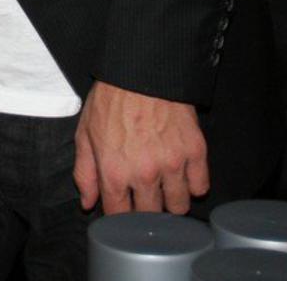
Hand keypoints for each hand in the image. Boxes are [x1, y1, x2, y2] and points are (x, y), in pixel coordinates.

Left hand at [74, 80, 208, 213]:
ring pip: (179, 206)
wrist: (140, 71)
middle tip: (144, 196)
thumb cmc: (110, 100)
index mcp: (114, 172)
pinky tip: (183, 174)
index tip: (123, 208)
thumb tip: (88, 203)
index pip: (119, 215)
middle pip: (151, 216)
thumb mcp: (85, 134)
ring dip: (171, 201)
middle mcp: (145, 174)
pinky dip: (193, 184)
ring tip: (164, 186)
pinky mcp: (195, 152)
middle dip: (146, 210)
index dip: (120, 215)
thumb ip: (85, 173)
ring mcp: (173, 164)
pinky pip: (200, 186)